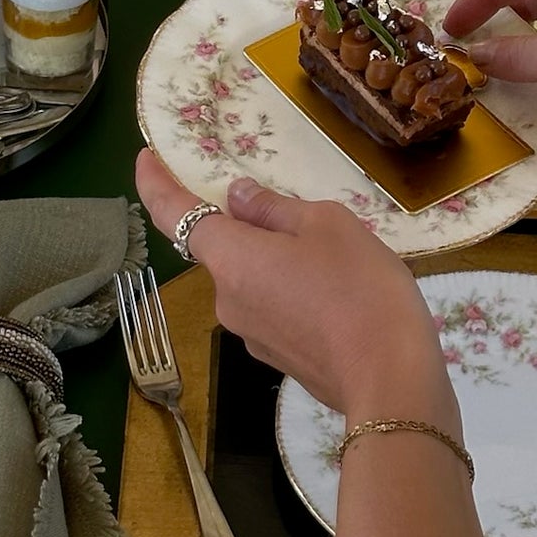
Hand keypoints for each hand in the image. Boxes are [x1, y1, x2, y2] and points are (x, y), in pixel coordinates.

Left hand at [135, 151, 455, 422]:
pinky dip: (291, 294)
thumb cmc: (359, 288)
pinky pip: (273, 310)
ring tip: (338, 262)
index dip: (155, 182)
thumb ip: (274, 208)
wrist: (391, 379)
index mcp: (231, 258)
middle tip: (306, 219)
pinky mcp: (276, 358)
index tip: (145, 157)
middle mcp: (226, 298)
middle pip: (224, 249)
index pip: (173, 213)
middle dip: (253, 230)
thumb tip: (236, 197)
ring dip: (278, 263)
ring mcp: (249, 335)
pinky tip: (338, 297)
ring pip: (253, 280)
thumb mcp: (327, 225)